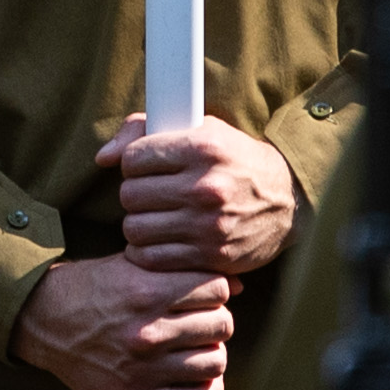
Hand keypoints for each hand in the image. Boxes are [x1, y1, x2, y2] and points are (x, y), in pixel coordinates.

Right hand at [12, 253, 235, 389]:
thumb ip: (180, 269)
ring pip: (215, 362)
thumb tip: (236, 284)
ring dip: (211, 353)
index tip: (205, 295)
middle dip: (216, 320)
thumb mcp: (132, 264)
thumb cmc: (91, 289)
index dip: (217, 289)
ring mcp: (144, 367)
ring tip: (195, 348)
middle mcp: (148, 331)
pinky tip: (195, 377)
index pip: (218, 289)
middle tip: (201, 322)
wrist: (45, 321)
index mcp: (147, 291)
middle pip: (222, 325)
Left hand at [104, 110, 300, 276]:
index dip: (133, 163)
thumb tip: (103, 157)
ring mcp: (209, 225)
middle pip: (130, 195)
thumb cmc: (235, 160)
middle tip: (150, 195)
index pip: (133, 158)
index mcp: (203, 147)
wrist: (286, 200)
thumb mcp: (201, 131)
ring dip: (139, 224)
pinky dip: (148, 251)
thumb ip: (145, 131)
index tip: (145, 167)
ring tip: (155, 217)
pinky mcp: (211, 256)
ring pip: (136, 229)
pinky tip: (161, 239)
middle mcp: (206, 186)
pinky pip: (153, 258)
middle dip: (134, 194)